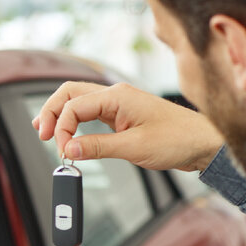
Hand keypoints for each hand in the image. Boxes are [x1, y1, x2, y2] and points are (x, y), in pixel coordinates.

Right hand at [32, 81, 222, 171]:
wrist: (203, 143)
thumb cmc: (178, 139)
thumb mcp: (134, 147)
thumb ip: (98, 147)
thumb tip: (70, 148)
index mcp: (118, 96)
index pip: (74, 106)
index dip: (62, 128)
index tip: (63, 151)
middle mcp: (115, 94)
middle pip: (70, 94)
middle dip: (52, 113)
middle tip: (42, 136)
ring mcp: (118, 103)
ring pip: (78, 101)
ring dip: (60, 115)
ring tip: (46, 131)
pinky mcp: (122, 115)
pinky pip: (90, 112)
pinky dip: (75, 121)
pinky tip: (68, 132)